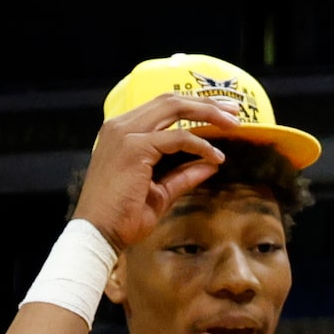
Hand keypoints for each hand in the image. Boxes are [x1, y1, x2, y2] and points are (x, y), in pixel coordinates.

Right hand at [71, 94, 245, 249]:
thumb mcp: (159, 192)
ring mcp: (125, 134)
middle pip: (170, 99)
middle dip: (206, 102)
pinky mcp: (134, 148)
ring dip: (208, 113)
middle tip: (235, 110)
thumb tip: (211, 165)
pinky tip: (216, 157)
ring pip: (174, 108)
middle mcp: (120, 126)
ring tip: (234, 124)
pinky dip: (201, 145)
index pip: (162, 106)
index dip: (194, 105)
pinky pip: (178, 138)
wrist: (98, 234)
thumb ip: (183, 176)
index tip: (222, 113)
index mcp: (122, 132)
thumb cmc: (123, 216)